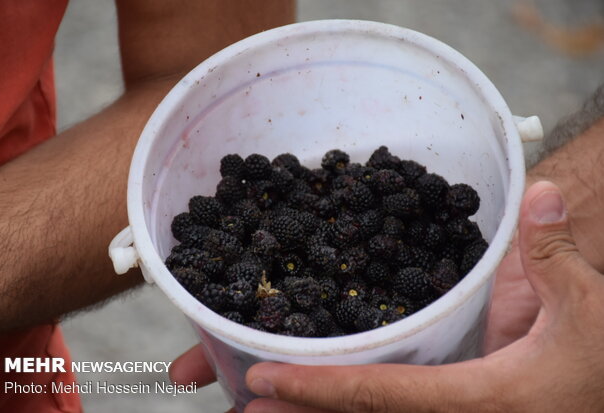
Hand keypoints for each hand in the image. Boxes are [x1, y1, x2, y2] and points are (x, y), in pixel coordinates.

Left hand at [242, 181, 603, 412]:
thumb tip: (541, 194)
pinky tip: (320, 390)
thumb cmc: (602, 355)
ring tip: (257, 405)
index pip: (382, 397)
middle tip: (237, 401)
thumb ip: (554, 254)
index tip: (261, 382)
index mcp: (480, 401)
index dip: (319, 389)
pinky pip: (389, 408)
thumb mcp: (588, 306)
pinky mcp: (449, 402)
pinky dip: (348, 403)